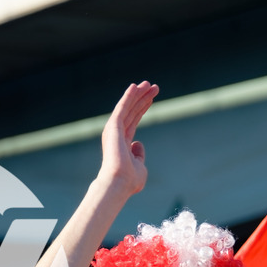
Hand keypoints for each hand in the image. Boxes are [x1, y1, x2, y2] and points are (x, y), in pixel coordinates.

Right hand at [98, 81, 158, 196]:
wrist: (119, 183)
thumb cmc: (130, 180)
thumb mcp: (140, 166)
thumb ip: (139, 155)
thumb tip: (138, 143)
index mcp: (122, 144)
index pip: (133, 121)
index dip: (142, 108)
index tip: (151, 98)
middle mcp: (117, 135)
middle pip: (131, 111)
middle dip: (142, 98)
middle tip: (153, 86)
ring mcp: (114, 131)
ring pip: (127, 107)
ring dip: (137, 94)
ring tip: (148, 83)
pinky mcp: (113, 127)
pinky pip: (122, 108)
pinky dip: (128, 97)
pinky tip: (135, 86)